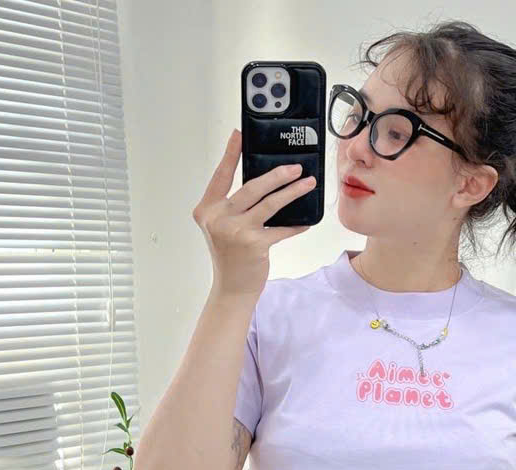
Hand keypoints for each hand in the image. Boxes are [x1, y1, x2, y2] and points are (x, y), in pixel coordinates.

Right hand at [192, 128, 316, 299]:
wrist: (232, 289)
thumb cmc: (230, 257)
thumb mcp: (222, 227)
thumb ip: (233, 207)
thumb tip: (264, 184)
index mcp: (207, 209)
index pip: (220, 175)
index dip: (230, 153)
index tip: (239, 134)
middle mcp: (218, 218)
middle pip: (251, 187)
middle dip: (277, 175)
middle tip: (295, 167)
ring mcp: (236, 231)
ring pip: (269, 204)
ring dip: (292, 192)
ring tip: (307, 183)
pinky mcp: (254, 244)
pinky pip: (281, 228)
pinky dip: (296, 224)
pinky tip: (307, 220)